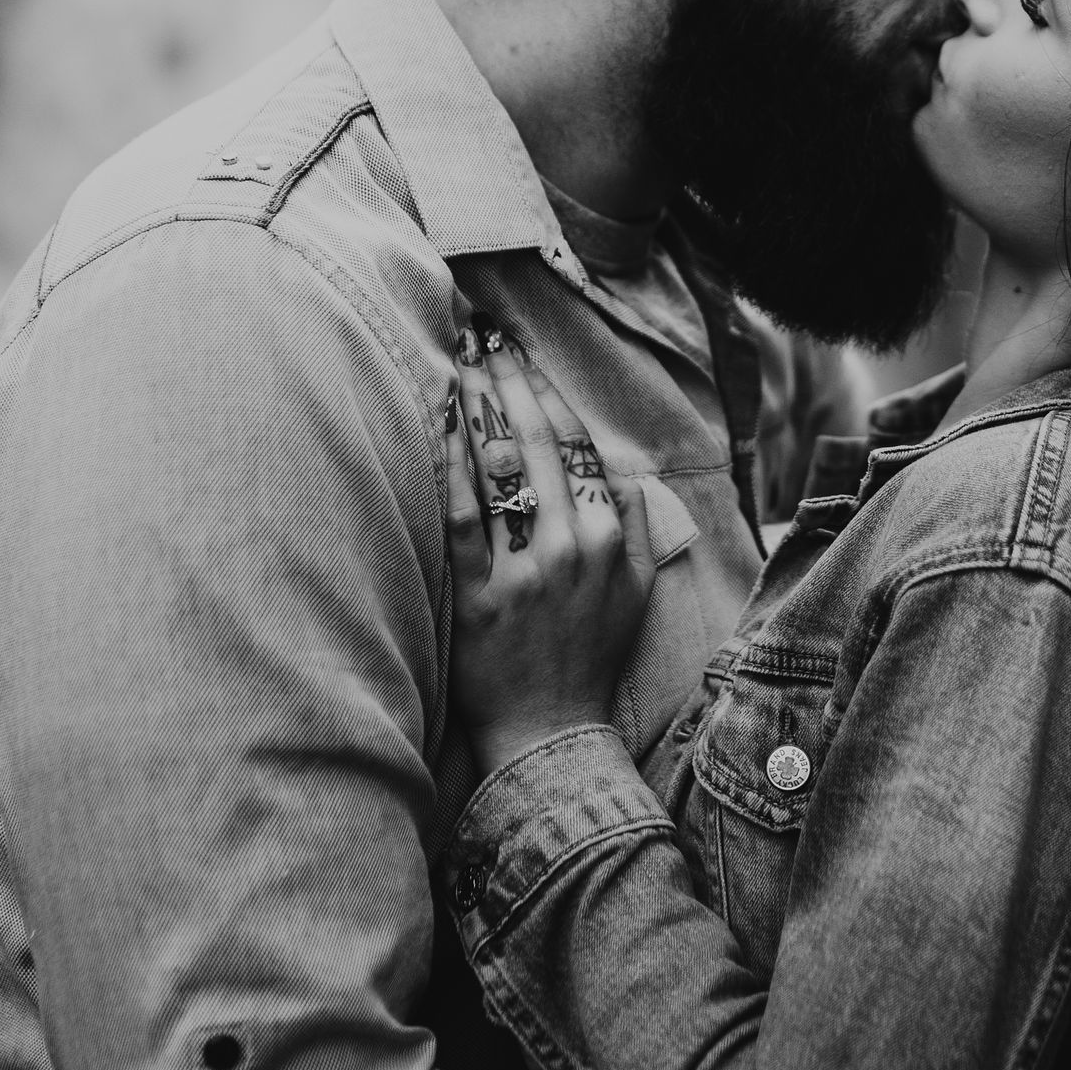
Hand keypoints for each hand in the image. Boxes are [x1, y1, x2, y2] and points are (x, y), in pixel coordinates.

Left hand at [439, 327, 652, 824]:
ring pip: (500, 469)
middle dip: (508, 381)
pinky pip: (461, 518)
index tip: (520, 356)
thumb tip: (622, 478)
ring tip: (456, 362)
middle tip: (481, 336)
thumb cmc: (591, 662)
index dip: (547, 393)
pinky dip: (449, 466)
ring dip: (477, 407)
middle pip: (538, 443)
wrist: (552, 734)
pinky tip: (435, 428)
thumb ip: (633, 530)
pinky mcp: (477, 598)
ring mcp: (522, 572)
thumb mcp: (635, 594)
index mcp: (608, 538)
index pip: (579, 446)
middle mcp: (570, 547)